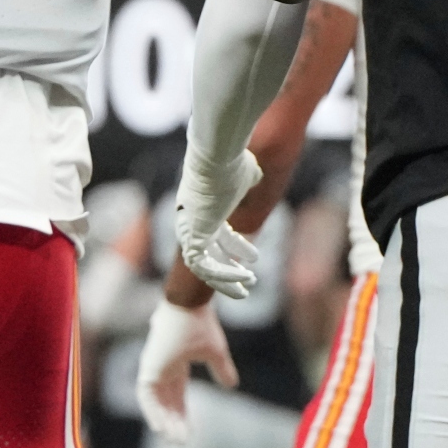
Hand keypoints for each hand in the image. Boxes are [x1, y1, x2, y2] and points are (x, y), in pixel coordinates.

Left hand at [135, 300, 238, 443]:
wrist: (190, 304)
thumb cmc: (201, 323)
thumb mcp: (216, 352)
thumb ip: (222, 369)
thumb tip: (232, 387)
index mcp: (177, 362)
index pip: (177, 395)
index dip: (183, 414)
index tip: (189, 433)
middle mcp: (163, 366)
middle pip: (166, 401)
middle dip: (174, 422)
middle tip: (181, 442)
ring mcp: (154, 366)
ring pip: (155, 402)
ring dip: (163, 421)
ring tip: (173, 439)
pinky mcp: (148, 366)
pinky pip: (146, 396)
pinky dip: (152, 411)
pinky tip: (160, 427)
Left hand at [174, 148, 262, 298]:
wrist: (218, 158)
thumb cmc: (232, 162)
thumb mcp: (246, 173)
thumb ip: (249, 178)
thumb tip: (257, 175)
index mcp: (203, 207)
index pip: (217, 234)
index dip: (236, 248)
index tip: (255, 259)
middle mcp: (193, 221)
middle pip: (208, 254)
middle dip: (227, 271)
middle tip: (247, 281)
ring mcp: (190, 230)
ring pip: (203, 267)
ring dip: (226, 280)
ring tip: (246, 288)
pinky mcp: (192, 238)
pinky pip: (204, 267)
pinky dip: (224, 274)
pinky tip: (244, 277)